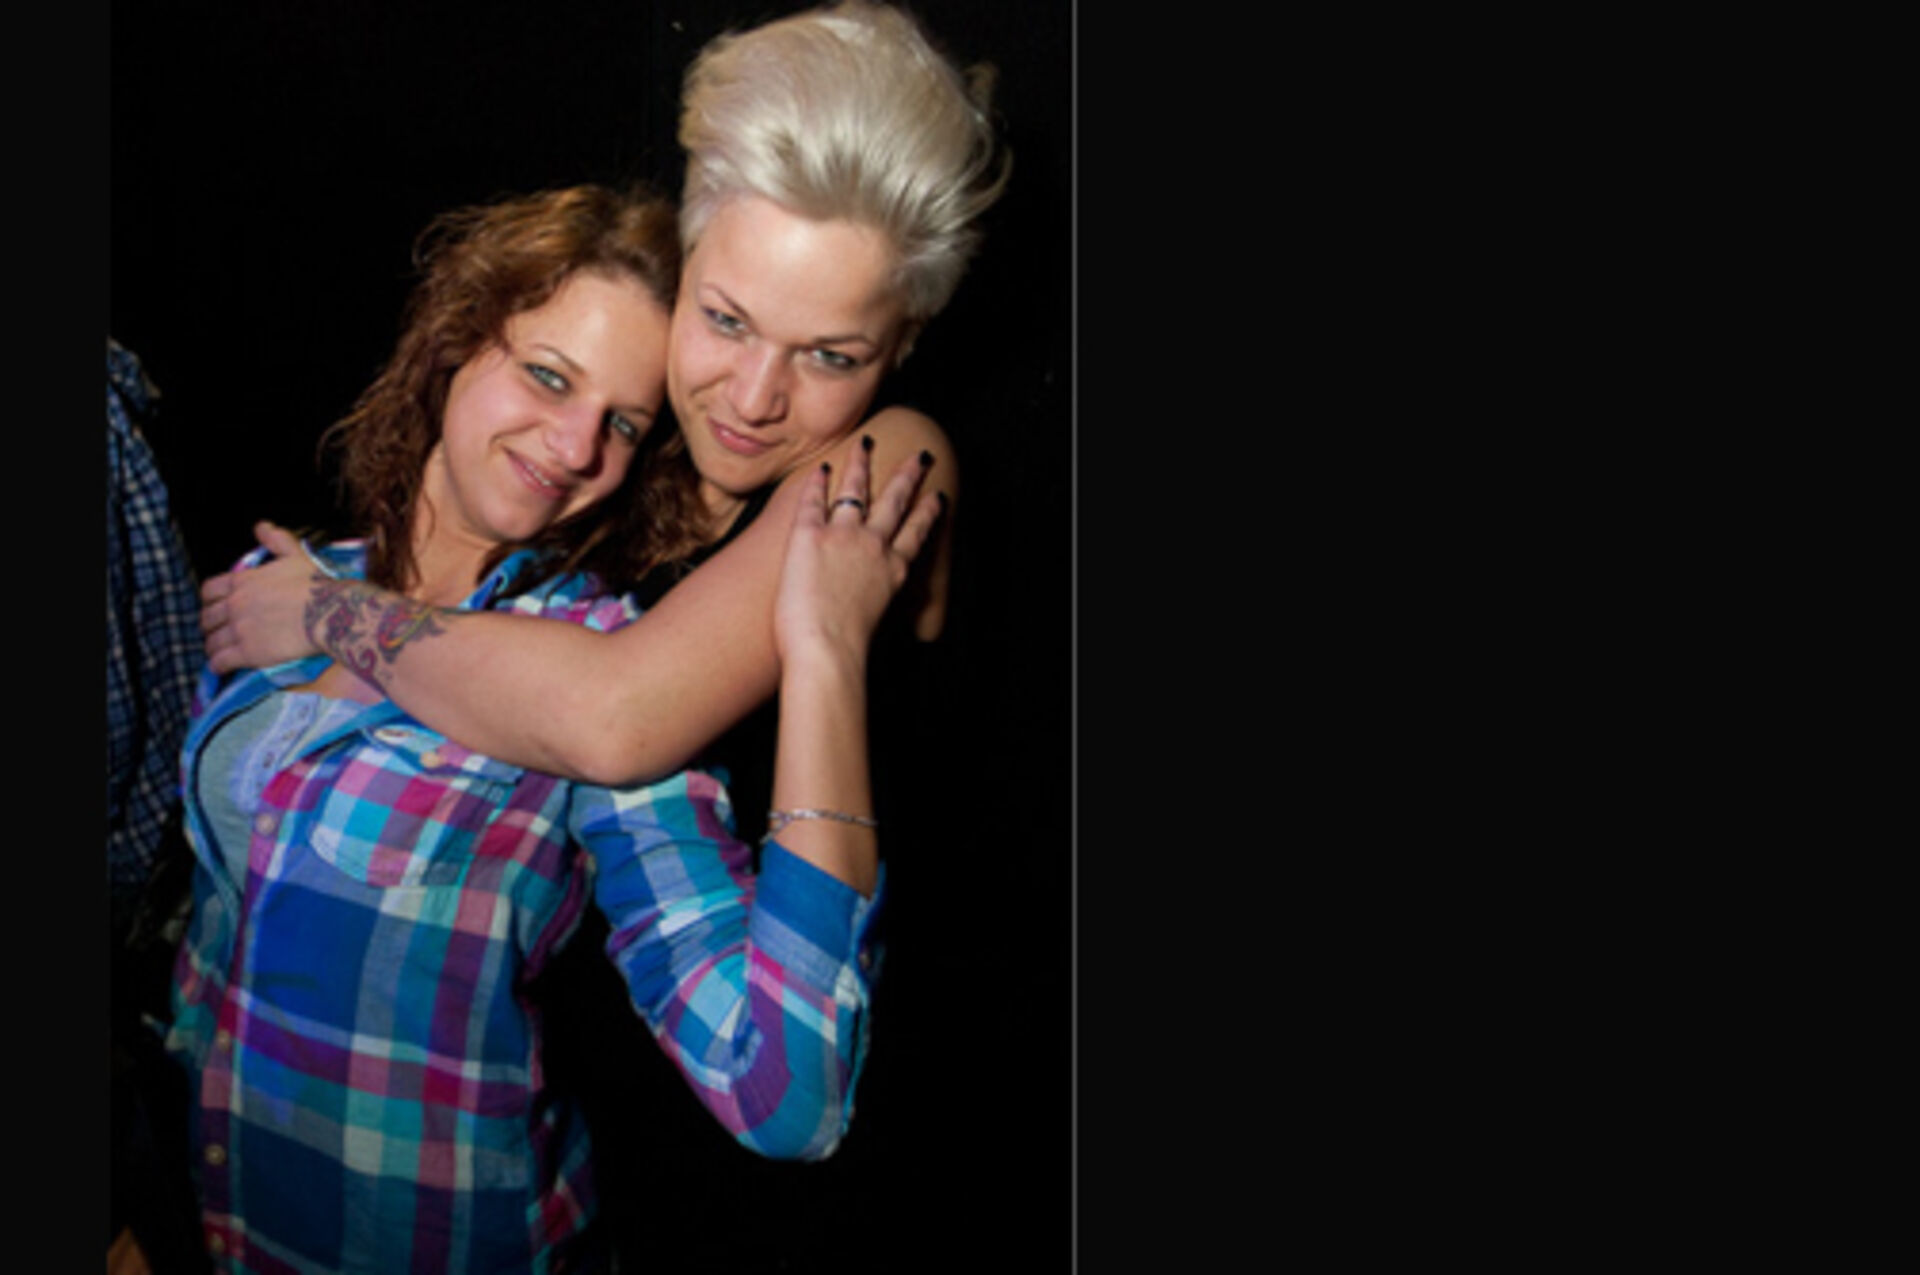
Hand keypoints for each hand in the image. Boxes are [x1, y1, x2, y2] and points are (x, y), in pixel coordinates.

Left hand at [200, 521, 326, 672]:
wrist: (328, 612)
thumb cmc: (314, 584)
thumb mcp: (295, 555)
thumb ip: (276, 540)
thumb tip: (261, 526)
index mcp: (241, 582)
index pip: (209, 591)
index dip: (210, 600)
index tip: (216, 607)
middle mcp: (234, 605)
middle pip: (206, 618)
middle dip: (210, 625)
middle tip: (219, 631)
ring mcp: (238, 629)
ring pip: (211, 641)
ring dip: (213, 646)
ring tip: (220, 652)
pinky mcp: (247, 652)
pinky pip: (220, 661)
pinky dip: (217, 665)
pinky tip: (222, 667)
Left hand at [774, 438, 944, 670]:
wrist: (826, 649)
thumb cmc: (847, 648)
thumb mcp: (878, 620)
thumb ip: (877, 601)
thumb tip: (870, 605)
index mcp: (894, 570)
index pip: (916, 533)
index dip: (927, 513)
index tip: (937, 498)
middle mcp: (874, 546)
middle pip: (895, 501)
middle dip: (908, 476)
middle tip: (920, 456)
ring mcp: (843, 536)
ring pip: (855, 490)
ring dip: (861, 464)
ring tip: (866, 444)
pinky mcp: (810, 535)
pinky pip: (813, 500)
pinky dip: (817, 482)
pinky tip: (819, 468)